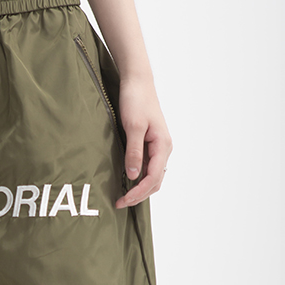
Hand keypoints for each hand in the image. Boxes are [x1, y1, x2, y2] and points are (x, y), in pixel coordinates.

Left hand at [114, 73, 171, 208]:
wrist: (137, 82)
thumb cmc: (136, 100)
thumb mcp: (133, 126)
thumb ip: (134, 152)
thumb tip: (134, 176)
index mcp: (163, 145)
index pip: (153, 177)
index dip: (139, 192)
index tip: (124, 200)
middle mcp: (164, 148)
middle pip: (155, 181)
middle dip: (139, 195)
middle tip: (120, 203)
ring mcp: (158, 147)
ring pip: (153, 176)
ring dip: (140, 189)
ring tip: (123, 197)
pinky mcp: (150, 144)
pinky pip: (148, 167)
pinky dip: (139, 179)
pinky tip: (128, 183)